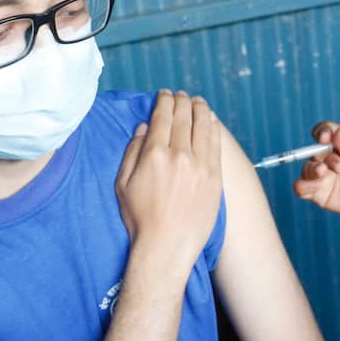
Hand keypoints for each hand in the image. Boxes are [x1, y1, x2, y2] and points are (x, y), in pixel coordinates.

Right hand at [116, 90, 222, 277]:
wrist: (167, 246)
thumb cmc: (140, 218)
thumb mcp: (122, 184)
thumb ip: (132, 152)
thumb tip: (144, 128)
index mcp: (154, 155)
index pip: (162, 117)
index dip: (164, 101)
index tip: (164, 95)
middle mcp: (179, 156)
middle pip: (184, 117)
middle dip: (182, 101)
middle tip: (181, 95)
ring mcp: (200, 166)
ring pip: (203, 126)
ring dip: (200, 109)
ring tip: (197, 102)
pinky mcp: (215, 177)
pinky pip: (216, 144)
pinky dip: (213, 128)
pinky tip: (211, 121)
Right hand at [292, 122, 339, 215]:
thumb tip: (339, 130)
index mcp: (337, 142)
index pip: (322, 131)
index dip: (321, 133)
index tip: (325, 138)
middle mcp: (326, 157)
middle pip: (312, 152)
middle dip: (323, 157)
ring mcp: (322, 175)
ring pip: (306, 169)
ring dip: (312, 170)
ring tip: (324, 172)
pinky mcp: (319, 192)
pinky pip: (302, 188)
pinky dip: (301, 186)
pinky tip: (312, 187)